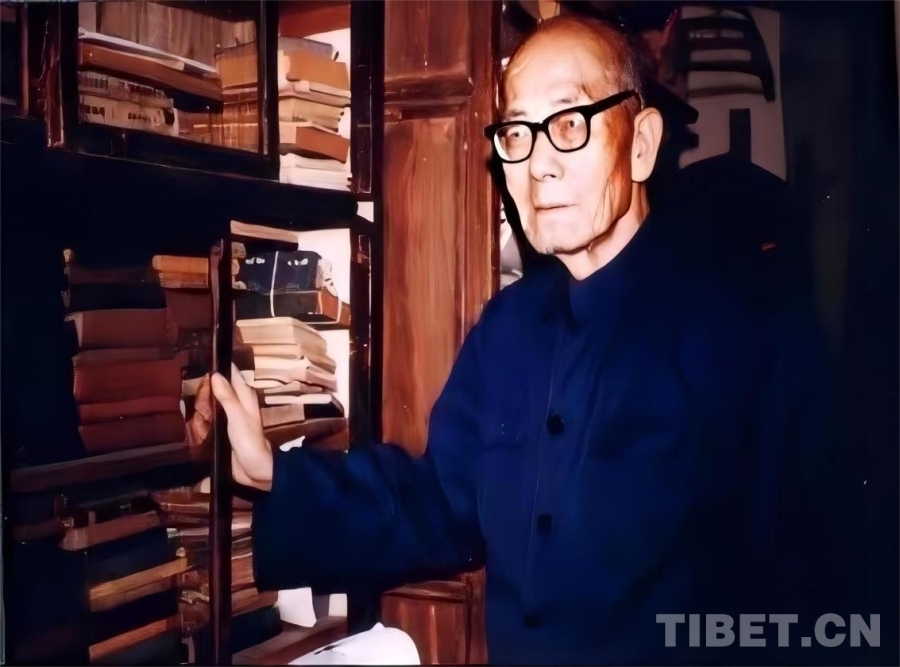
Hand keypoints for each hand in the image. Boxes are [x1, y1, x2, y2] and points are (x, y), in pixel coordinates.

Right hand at [186, 366, 273, 491]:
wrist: (255, 469)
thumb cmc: (249, 441)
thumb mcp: (237, 416)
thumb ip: (227, 396)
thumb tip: (216, 375)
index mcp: (245, 398)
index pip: (233, 375)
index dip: (222, 366)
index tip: (206, 355)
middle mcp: (239, 405)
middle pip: (223, 386)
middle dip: (210, 380)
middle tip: (188, 372)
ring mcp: (232, 418)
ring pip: (217, 400)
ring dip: (205, 396)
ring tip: (186, 389)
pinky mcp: (225, 431)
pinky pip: (213, 416)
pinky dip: (204, 412)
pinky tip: (192, 412)